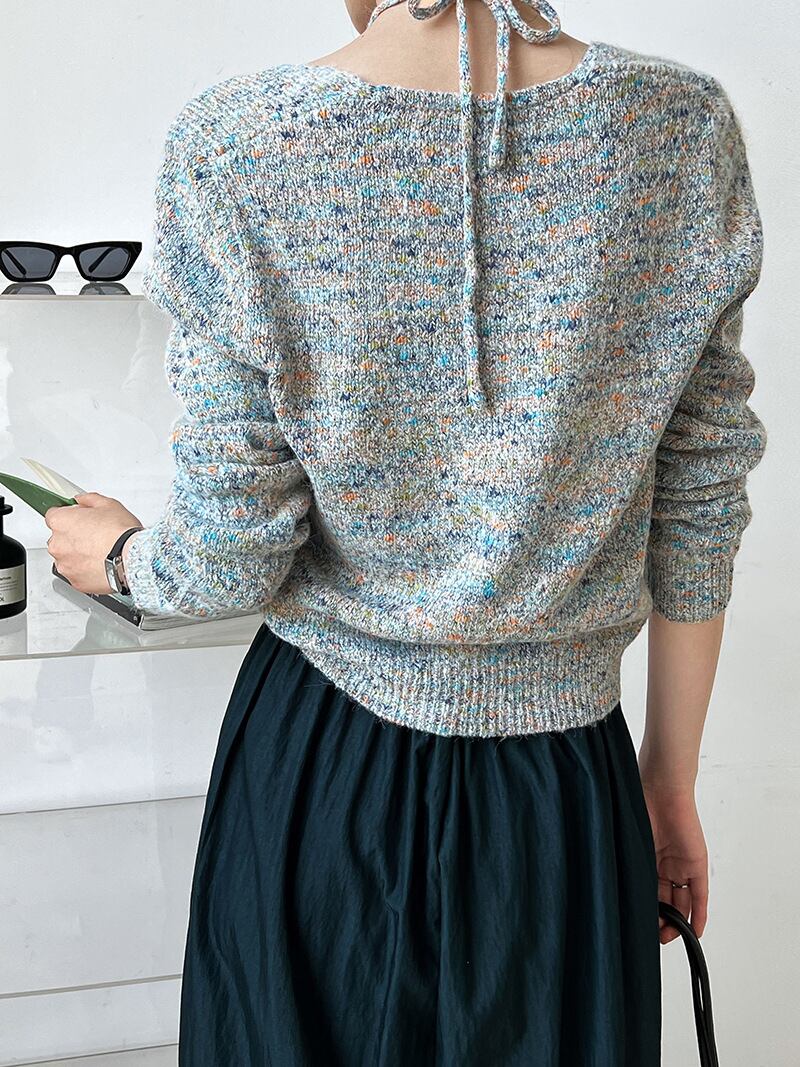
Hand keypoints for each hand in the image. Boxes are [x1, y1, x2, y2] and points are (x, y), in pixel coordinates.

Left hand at [44, 492, 143, 595]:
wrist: (133, 559)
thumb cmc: (120, 533)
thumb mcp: (108, 505)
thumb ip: (89, 499)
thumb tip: (82, 500)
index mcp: (61, 522)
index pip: (53, 514)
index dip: (68, 515)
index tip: (78, 518)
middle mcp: (57, 544)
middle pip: (59, 538)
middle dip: (72, 536)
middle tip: (94, 535)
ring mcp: (64, 565)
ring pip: (66, 557)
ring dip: (77, 555)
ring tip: (100, 552)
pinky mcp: (74, 581)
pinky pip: (76, 573)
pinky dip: (85, 570)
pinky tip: (101, 564)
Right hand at [641, 783, 708, 944]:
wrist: (661, 787)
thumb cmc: (638, 805)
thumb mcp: (628, 842)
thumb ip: (626, 867)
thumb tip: (614, 894)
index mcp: (646, 857)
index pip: (647, 891)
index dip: (643, 909)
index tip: (635, 926)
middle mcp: (664, 863)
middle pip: (665, 900)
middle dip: (659, 920)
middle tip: (652, 935)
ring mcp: (682, 864)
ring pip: (681, 901)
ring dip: (676, 921)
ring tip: (666, 936)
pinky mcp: (697, 864)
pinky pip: (700, 895)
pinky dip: (698, 914)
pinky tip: (693, 931)